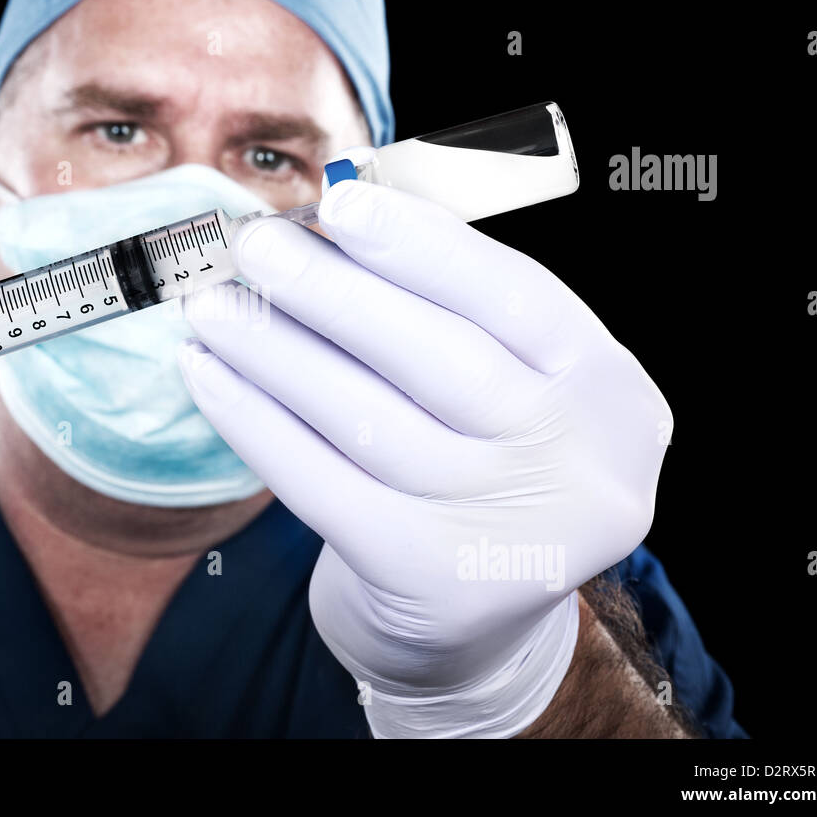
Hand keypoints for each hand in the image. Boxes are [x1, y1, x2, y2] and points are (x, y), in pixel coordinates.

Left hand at [177, 178, 670, 736]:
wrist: (476, 613)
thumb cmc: (485, 461)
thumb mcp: (513, 382)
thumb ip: (453, 305)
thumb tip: (335, 221)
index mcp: (609, 390)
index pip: (515, 297)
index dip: (423, 245)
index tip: (339, 202)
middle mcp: (578, 465)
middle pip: (439, 359)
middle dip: (332, 293)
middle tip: (253, 247)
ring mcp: (507, 531)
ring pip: (367, 420)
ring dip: (274, 353)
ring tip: (212, 307)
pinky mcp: (428, 581)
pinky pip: (321, 485)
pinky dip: (254, 423)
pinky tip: (207, 376)